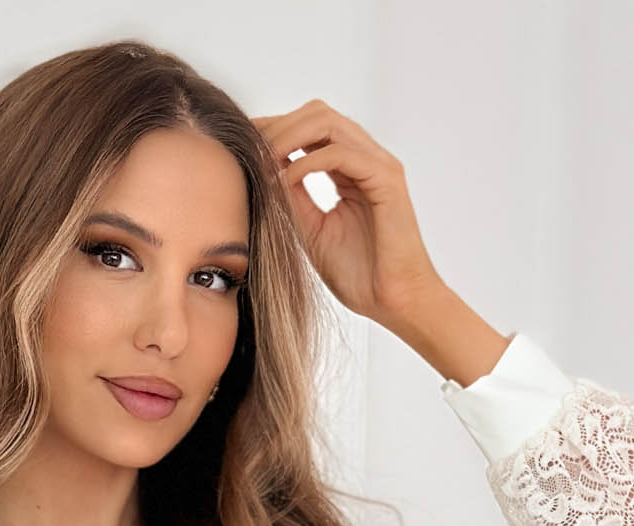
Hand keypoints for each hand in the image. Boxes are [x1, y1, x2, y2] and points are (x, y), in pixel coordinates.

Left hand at [252, 99, 443, 327]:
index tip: (241, 145)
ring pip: (328, 124)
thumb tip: (262, 171)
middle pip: (317, 114)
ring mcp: (379, 165)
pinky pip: (341, 154)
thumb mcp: (311, 230)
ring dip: (289, 136)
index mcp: (351, 168)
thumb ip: (292, 198)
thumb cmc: (359, 275)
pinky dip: (308, 163)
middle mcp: (367, 159)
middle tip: (247, 148)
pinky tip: (285, 180)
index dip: (275, 130)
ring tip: (262, 159)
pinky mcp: (387, 180)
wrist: (392, 303)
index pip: (310, 129)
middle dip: (278, 126)